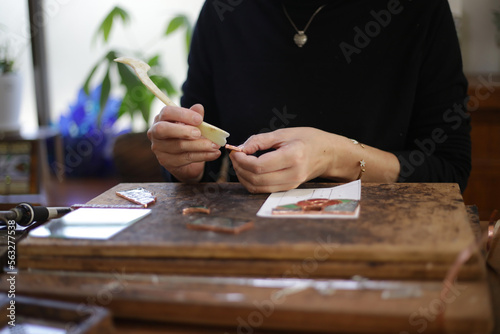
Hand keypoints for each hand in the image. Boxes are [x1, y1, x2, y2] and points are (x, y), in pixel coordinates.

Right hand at [147, 104, 220, 181]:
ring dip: (200, 146)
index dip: (183, 114)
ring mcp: (159, 149)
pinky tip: (214, 154)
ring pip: (179, 146)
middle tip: (199, 133)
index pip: (167, 112)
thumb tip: (199, 107)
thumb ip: (194, 116)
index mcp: (161, 118)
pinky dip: (203, 156)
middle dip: (183, 131)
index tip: (199, 119)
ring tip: (215, 145)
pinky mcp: (167, 162)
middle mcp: (155, 133)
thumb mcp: (191, 124)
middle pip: (164, 129)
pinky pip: (186, 158)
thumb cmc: (186, 135)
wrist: (184, 157)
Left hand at [229, 127, 349, 192]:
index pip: (259, 166)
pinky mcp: (288, 189)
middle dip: (240, 168)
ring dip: (243, 176)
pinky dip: (251, 182)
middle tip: (235, 156)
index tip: (236, 151)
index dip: (242, 160)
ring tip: (240, 163)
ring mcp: (291, 184)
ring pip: (257, 188)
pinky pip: (263, 190)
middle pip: (256, 179)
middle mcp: (293, 174)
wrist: (328, 154)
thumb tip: (240, 149)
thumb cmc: (308, 140)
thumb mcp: (284, 133)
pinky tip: (248, 170)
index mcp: (293, 156)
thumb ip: (260, 140)